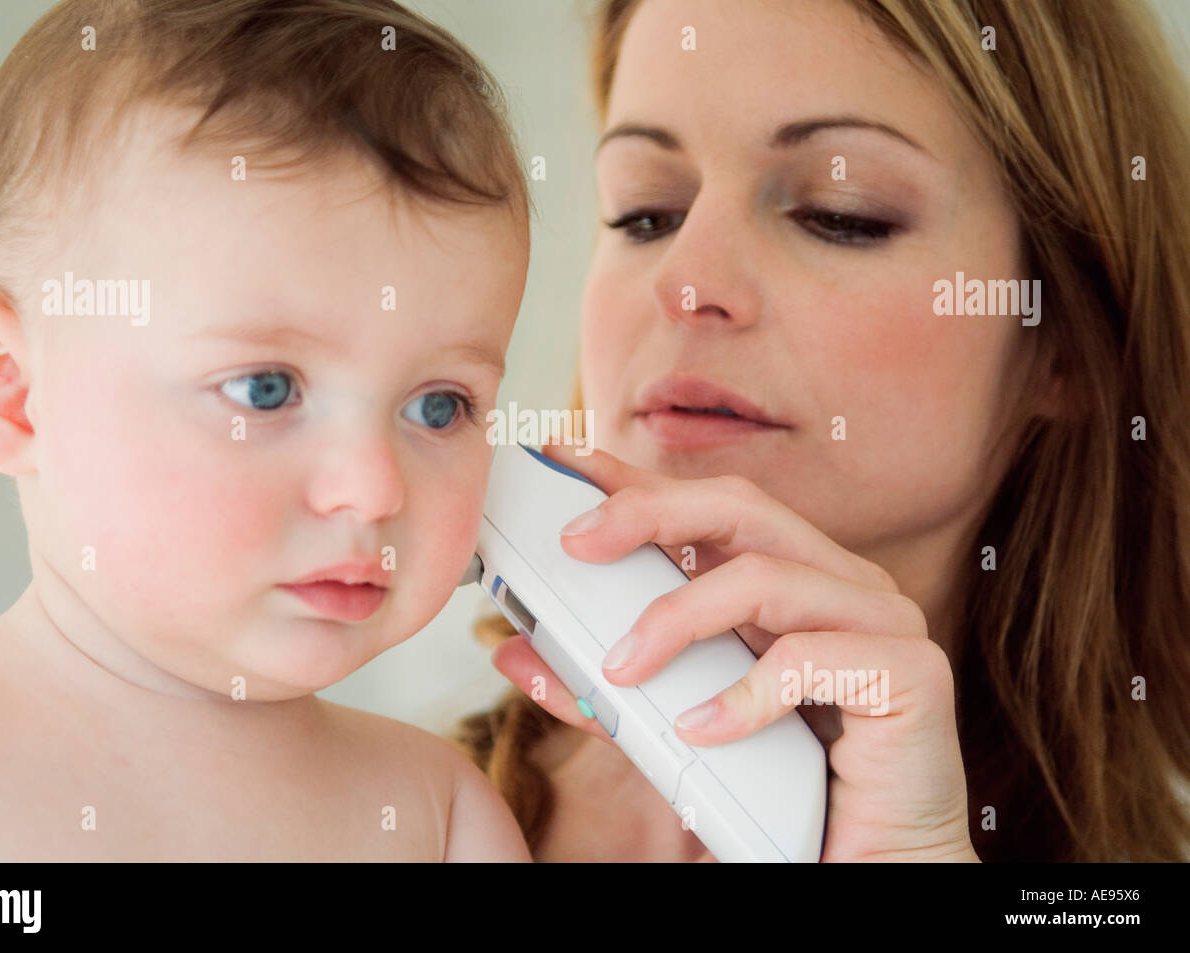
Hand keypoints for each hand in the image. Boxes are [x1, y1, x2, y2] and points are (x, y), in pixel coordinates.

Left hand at [491, 439, 977, 861]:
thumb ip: (606, 686)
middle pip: (741, 509)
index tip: (565, 458)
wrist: (876, 865)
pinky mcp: (912, 674)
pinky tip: (700, 729)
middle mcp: (840, 582)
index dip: (636, 476)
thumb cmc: (784, 786)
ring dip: (678, 618)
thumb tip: (515, 652)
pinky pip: (810, 661)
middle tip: (575, 543)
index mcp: (794, 575)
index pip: (709, 504)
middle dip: (648, 514)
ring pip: (766, 578)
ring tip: (620, 669)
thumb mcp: (672, 724)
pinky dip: (741, 696)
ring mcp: (883, 620)